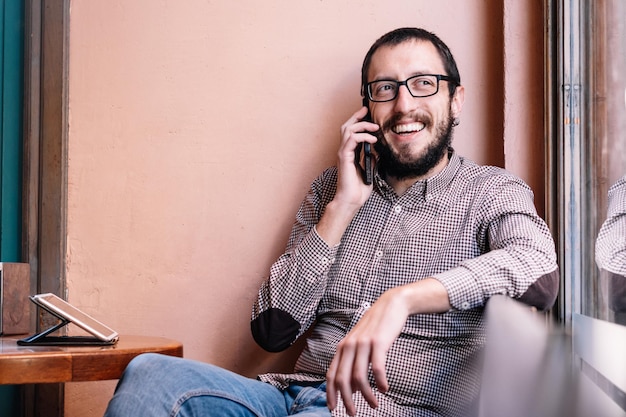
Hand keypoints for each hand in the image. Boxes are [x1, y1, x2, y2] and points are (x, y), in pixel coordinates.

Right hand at [315, 107, 379, 246]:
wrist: (351, 200)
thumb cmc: (358, 189)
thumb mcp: (370, 169)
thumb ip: (371, 158)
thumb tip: (377, 149)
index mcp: (350, 153)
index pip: (352, 132)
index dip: (358, 121)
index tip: (367, 114)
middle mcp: (345, 151)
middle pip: (347, 126)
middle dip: (356, 116)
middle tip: (366, 110)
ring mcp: (343, 153)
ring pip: (348, 130)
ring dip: (362, 125)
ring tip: (374, 127)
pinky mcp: (344, 157)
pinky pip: (351, 140)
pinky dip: (363, 136)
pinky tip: (373, 139)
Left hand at [325, 279, 450, 415]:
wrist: (390, 305)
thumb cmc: (375, 327)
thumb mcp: (359, 343)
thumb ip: (353, 363)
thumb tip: (353, 388)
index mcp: (342, 347)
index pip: (331, 374)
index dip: (330, 393)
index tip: (333, 408)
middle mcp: (349, 346)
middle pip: (342, 379)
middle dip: (346, 400)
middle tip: (352, 413)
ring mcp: (363, 344)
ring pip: (359, 377)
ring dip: (366, 395)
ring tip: (374, 404)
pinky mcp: (378, 343)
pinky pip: (377, 368)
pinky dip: (380, 381)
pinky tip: (385, 389)